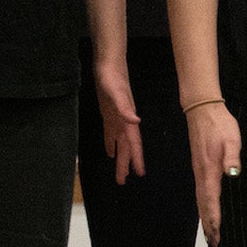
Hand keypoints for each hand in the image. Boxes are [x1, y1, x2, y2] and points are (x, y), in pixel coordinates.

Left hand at [94, 54, 144, 185]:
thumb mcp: (116, 93)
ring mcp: (116, 118)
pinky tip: (110, 152)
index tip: (138, 173)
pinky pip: (111, 133)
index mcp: (127, 120)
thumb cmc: (112, 78)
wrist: (108, 65)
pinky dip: (111, 144)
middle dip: (125, 164)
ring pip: (119, 143)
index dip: (136, 158)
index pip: (133, 144)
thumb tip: (136, 121)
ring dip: (119, 156)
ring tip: (120, 172)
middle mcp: (123, 122)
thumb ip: (125, 108)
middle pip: (126, 147)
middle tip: (122, 181)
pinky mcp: (109, 114)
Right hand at [186, 101, 240, 244]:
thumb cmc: (220, 125)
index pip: (211, 199)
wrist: (202, 112)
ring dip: (205, 217)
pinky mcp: (200, 168)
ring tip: (210, 233)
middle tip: (214, 242)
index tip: (216, 234)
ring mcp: (199, 171)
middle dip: (208, 224)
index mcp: (210, 170)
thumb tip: (232, 174)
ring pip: (200, 199)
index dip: (214, 218)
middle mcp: (201, 174)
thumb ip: (232, 157)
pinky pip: (201, 192)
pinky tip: (207, 209)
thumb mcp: (231, 139)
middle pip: (203, 204)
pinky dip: (203, 205)